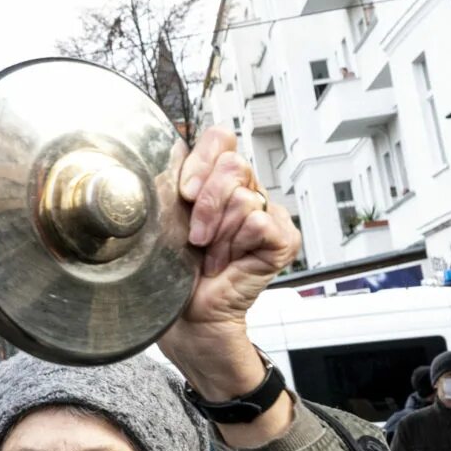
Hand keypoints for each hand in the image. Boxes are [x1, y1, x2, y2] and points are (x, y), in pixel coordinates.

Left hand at [159, 127, 300, 398]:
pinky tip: (227, 262)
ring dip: (217, 233)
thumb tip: (170, 146)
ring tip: (210, 254)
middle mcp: (246, 191)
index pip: (221, 138)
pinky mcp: (283, 238)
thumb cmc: (173, 269)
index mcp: (217, 180)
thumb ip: (174, 178)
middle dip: (205, 204)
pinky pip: (259, 222)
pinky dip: (235, 245)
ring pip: (244, 198)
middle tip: (195, 235)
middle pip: (233, 165)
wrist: (187, 313)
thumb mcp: (167, 214)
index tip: (183, 193)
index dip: (201, 161)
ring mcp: (268, 214)